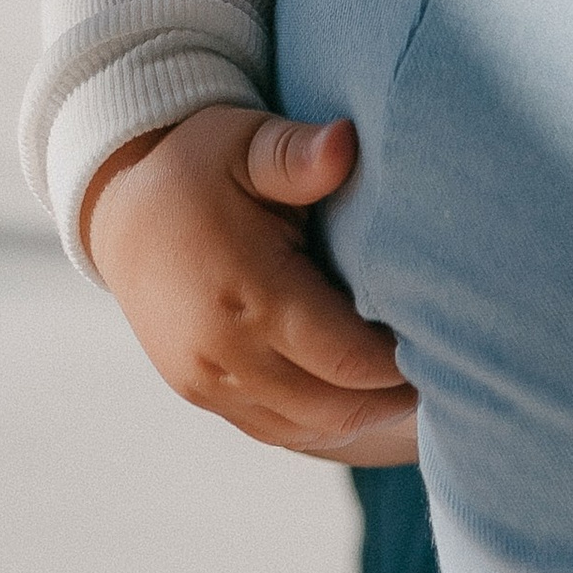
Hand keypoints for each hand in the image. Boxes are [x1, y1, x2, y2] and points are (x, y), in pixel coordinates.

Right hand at [83, 105, 418, 466]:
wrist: (119, 208)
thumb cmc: (199, 165)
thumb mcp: (245, 142)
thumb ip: (296, 153)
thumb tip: (345, 143)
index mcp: (245, 291)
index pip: (346, 357)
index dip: (403, 363)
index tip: (453, 341)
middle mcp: (223, 351)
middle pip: (335, 406)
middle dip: (395, 398)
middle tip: (450, 373)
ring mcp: (207, 381)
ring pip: (308, 427)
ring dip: (364, 417)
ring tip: (418, 390)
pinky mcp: (200, 392)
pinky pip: (275, 430)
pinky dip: (324, 423)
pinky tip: (365, 400)